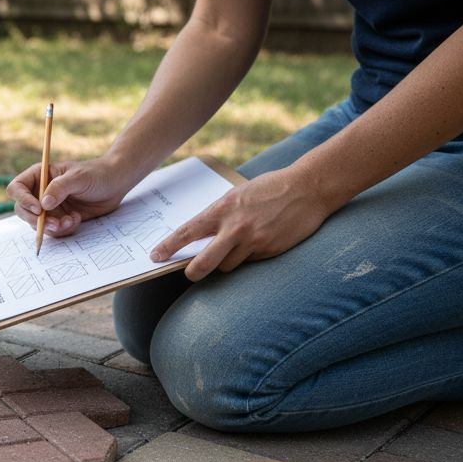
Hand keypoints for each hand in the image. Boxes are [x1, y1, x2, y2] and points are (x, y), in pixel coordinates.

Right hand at [8, 156, 134, 236]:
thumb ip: (60, 188)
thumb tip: (43, 204)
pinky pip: (52, 231)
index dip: (23, 199)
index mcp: (39, 175)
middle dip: (37, 220)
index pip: (17, 188)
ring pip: (37, 224)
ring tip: (71, 221)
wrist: (115, 184)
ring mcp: (49, 207)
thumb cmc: (96, 174)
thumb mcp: (78, 178)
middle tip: (55, 224)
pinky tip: (76, 220)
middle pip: (22, 210)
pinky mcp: (59, 219)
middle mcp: (40, 192)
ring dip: (52, 227)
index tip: (39, 208)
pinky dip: (63, 230)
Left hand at [150, 165, 338, 281]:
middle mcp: (234, 227)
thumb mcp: (237, 196)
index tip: (154, 257)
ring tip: (240, 244)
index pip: (187, 232)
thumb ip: (219, 215)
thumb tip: (200, 235)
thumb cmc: (269, 189)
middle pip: (204, 263)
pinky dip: (250, 256)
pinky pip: (250, 262)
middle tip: (189, 273)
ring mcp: (253, 241)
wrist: (308, 188)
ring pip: (228, 266)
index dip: (168, 246)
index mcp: (222, 210)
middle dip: (193, 272)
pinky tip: (262, 240)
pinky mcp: (270, 250)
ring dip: (226, 262)